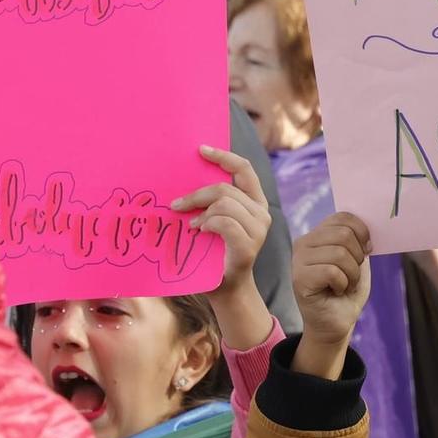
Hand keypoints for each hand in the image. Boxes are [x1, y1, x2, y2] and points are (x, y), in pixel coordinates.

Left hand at [173, 145, 271, 298]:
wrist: (225, 287)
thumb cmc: (214, 252)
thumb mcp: (212, 220)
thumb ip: (210, 201)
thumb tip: (183, 176)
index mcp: (254, 201)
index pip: (244, 169)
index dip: (223, 156)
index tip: (200, 149)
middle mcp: (261, 213)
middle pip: (227, 188)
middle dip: (197, 194)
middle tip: (176, 205)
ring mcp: (258, 230)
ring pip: (225, 203)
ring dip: (201, 213)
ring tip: (192, 226)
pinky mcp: (249, 246)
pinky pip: (225, 223)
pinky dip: (208, 224)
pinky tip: (200, 232)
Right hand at [292, 212, 373, 376]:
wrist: (337, 322)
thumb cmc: (347, 290)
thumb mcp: (358, 260)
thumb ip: (358, 240)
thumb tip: (366, 228)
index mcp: (318, 234)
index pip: (344, 217)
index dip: (362, 233)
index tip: (365, 251)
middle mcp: (304, 243)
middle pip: (344, 234)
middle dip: (358, 258)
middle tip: (351, 274)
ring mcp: (298, 260)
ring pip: (340, 254)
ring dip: (351, 274)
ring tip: (343, 284)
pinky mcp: (299, 278)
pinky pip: (333, 271)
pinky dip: (343, 284)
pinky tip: (335, 291)